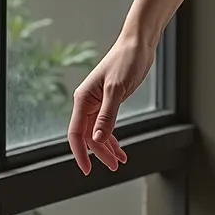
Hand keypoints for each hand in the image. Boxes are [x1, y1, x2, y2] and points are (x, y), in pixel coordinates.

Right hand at [68, 27, 156, 172]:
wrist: (138, 45)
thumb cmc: (126, 61)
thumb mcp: (117, 90)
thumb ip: (107, 116)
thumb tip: (97, 139)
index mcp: (83, 99)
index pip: (76, 133)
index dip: (80, 153)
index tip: (86, 169)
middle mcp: (87, 102)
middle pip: (88, 136)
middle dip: (100, 153)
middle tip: (113, 166)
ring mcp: (98, 103)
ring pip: (98, 133)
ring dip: (107, 148)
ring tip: (119, 161)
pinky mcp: (109, 102)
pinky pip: (106, 125)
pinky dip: (113, 138)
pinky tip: (120, 148)